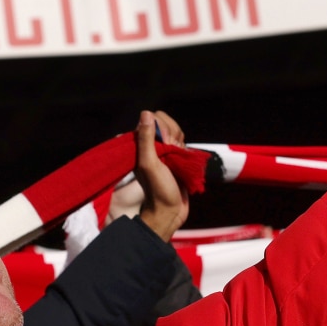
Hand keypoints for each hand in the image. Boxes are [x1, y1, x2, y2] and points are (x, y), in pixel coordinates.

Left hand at [133, 110, 189, 241]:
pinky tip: (183, 160)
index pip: (154, 118)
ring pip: (176, 132)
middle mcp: (151, 145)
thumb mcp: (149, 163)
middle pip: (167, 123)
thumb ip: (146, 139)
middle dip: (174, 135)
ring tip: (177, 159)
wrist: (170, 211)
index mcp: (141, 144)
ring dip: (180, 143)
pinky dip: (185, 149)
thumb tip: (146, 114)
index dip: (163, 128)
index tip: (166, 145)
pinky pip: (182, 143)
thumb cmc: (158, 190)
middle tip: (172, 153)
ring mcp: (164, 151)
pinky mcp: (175, 158)